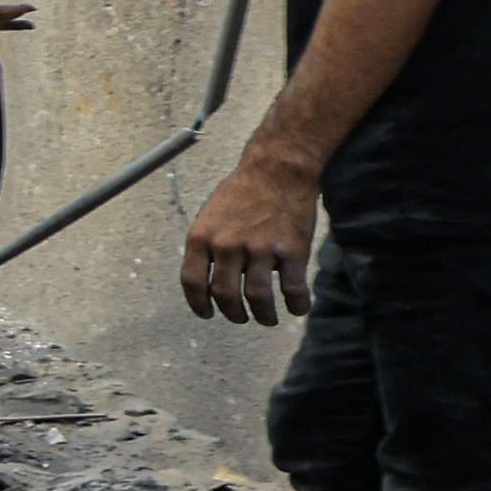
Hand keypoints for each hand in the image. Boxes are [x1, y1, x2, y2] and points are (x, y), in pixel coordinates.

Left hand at [179, 154, 316, 321]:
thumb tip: (206, 282)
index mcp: (201, 237)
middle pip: (224, 295)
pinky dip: (297, 304)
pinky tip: (298, 308)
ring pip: (257, 297)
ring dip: (263, 315)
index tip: (206, 314)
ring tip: (266, 319)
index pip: (191, 281)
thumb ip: (206, 247)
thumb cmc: (241, 194)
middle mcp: (227, 245)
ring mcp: (260, 249)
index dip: (198, 303)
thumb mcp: (209, 217)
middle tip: (240, 318)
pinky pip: (293, 289)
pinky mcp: (291, 251)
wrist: (277, 170)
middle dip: (232, 313)